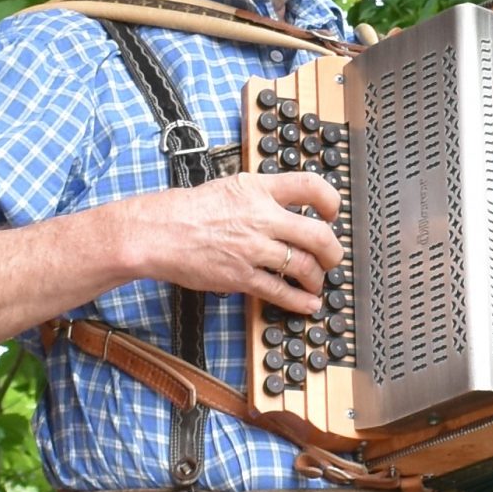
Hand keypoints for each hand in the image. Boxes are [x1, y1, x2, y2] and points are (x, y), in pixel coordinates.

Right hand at [117, 170, 338, 315]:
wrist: (160, 232)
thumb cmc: (189, 210)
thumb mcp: (231, 187)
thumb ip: (261, 196)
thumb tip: (287, 206)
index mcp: (259, 189)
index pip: (310, 187)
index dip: (330, 201)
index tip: (333, 213)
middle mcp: (261, 217)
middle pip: (318, 234)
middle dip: (332, 251)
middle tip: (331, 257)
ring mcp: (253, 249)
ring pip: (304, 266)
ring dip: (316, 278)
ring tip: (316, 282)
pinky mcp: (242, 276)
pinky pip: (280, 292)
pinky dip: (300, 301)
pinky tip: (308, 304)